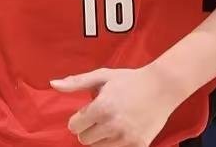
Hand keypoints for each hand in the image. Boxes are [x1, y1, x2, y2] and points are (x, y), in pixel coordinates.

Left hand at [51, 66, 179, 146]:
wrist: (162, 87)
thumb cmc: (129, 80)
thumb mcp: (102, 76)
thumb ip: (76, 82)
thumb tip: (53, 84)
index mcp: (101, 108)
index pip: (74, 126)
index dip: (79, 119)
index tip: (88, 113)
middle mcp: (113, 125)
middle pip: (84, 140)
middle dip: (89, 129)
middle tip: (101, 117)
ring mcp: (126, 138)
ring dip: (101, 137)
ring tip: (113, 122)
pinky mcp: (138, 145)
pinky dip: (116, 143)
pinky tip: (124, 129)